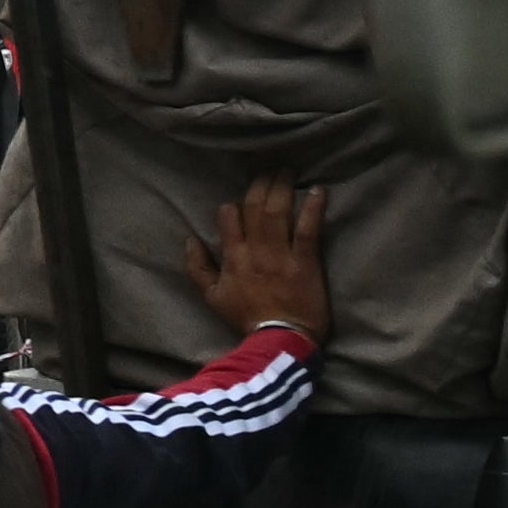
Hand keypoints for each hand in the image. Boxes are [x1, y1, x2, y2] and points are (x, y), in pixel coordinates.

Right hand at [205, 180, 333, 353]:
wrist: (281, 339)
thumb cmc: (247, 319)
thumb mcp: (212, 297)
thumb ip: (198, 268)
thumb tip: (190, 239)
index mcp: (232, 256)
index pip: (230, 217)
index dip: (236, 203)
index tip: (244, 195)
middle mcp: (255, 249)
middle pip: (256, 207)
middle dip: (261, 184)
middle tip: (270, 167)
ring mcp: (281, 254)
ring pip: (278, 212)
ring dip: (283, 187)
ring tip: (288, 169)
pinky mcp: (306, 261)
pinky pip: (308, 229)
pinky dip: (313, 208)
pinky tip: (317, 191)